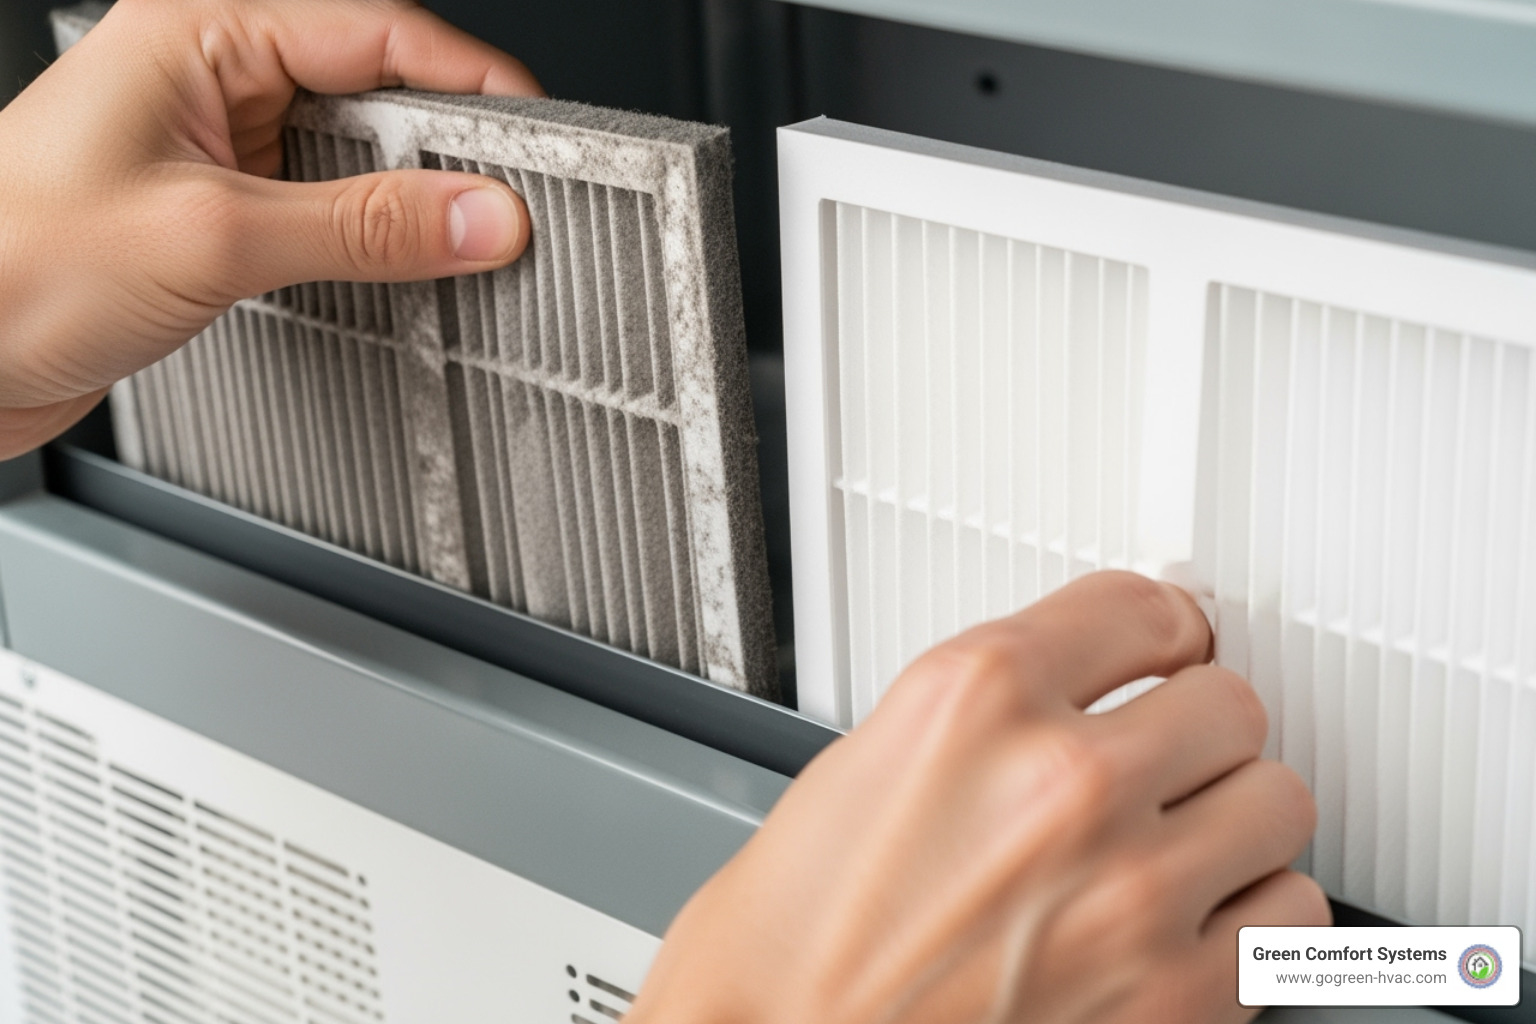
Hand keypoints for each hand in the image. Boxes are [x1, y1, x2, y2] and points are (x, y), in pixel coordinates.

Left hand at [0, 0, 539, 458]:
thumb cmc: (13, 266)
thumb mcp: (215, 237)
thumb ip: (363, 227)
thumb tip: (479, 216)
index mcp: (200, 32)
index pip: (378, 32)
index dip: (470, 81)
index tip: (539, 137)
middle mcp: (213, 78)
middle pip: (376, 90)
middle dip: (447, 148)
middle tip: (507, 204)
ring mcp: (218, 147)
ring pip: (356, 155)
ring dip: (408, 202)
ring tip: (461, 243)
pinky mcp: (220, 212)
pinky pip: (327, 210)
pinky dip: (372, 240)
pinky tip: (399, 268)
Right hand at [628, 572, 1328, 1023]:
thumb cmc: (792, 938)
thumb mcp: (869, 756)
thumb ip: (994, 706)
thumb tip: (1083, 688)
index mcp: (975, 700)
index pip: (1143, 607)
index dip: (1160, 628)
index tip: (1169, 647)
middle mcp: (1064, 782)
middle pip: (1231, 702)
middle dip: (1195, 730)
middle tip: (1163, 757)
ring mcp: (1130, 895)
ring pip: (1278, 805)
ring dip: (1233, 822)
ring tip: (1178, 842)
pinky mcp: (1173, 1003)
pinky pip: (1289, 921)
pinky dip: (1249, 920)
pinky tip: (1191, 920)